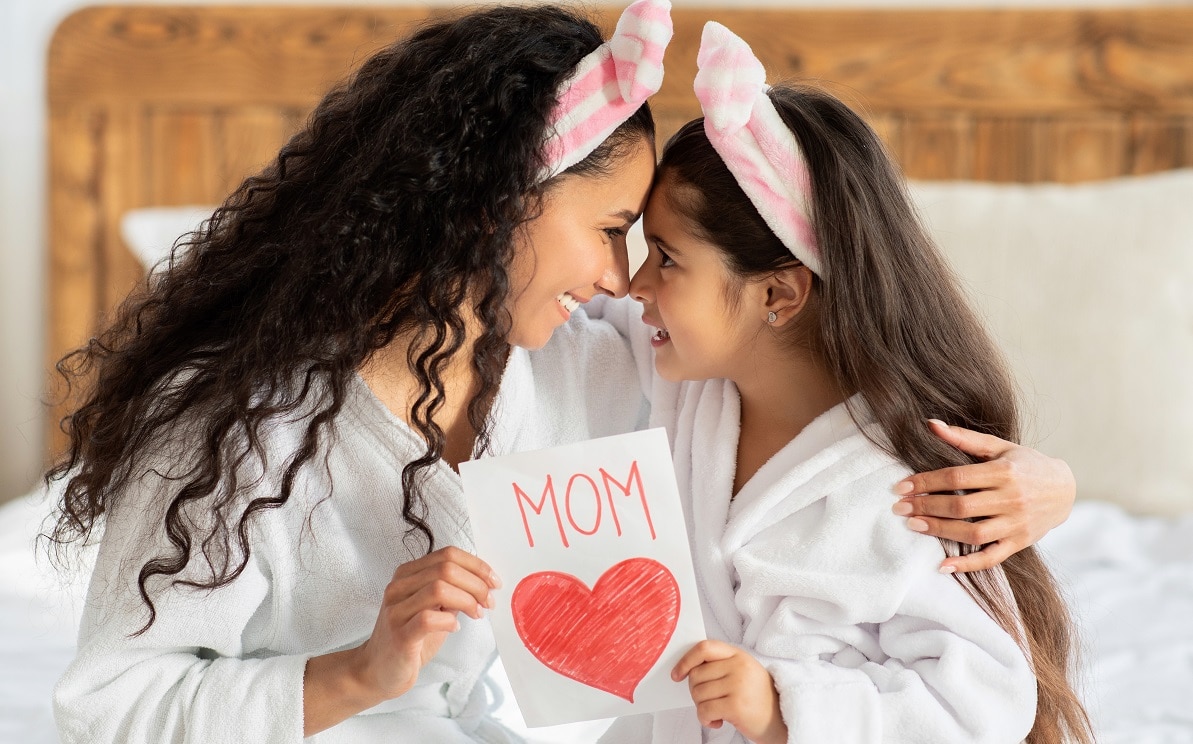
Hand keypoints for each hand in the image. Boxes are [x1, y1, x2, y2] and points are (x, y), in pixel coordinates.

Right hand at [303, 546, 498, 734]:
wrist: (378, 670)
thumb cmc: (410, 638)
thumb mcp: (434, 608)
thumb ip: (452, 592)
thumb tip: (484, 582)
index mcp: (407, 574)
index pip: (447, 555)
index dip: (476, 565)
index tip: (493, 581)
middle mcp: (398, 587)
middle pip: (445, 569)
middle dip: (476, 583)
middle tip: (489, 601)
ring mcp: (396, 610)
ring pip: (438, 589)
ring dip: (467, 600)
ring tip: (477, 613)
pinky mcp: (399, 635)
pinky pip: (428, 618)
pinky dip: (449, 621)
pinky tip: (455, 627)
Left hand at [672, 640, 787, 743]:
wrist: (780, 720)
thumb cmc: (757, 697)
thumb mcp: (743, 671)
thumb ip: (720, 665)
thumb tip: (687, 669)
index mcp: (738, 655)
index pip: (704, 648)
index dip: (686, 660)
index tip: (677, 674)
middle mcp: (739, 666)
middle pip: (696, 674)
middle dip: (695, 692)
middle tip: (707, 701)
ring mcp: (738, 685)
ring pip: (698, 694)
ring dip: (701, 707)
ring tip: (716, 711)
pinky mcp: (736, 706)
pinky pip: (704, 711)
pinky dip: (705, 719)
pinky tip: (717, 721)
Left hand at [891, 419, 1074, 573]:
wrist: (1065, 489)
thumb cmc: (1026, 464)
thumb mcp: (999, 446)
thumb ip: (964, 438)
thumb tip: (930, 424)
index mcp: (1004, 472)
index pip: (956, 477)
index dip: (926, 482)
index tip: (901, 487)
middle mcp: (1012, 499)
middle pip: (961, 506)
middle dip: (926, 507)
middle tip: (900, 508)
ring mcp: (1017, 524)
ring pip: (973, 533)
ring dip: (940, 531)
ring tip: (914, 526)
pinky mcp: (1020, 543)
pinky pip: (992, 558)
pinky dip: (967, 564)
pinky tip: (943, 565)